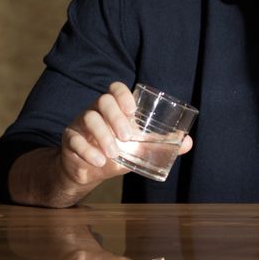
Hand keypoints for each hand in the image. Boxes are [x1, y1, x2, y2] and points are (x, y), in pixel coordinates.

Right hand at [59, 82, 193, 188]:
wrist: (89, 170)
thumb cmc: (117, 151)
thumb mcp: (139, 147)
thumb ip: (160, 142)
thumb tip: (188, 142)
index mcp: (114, 107)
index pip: (115, 89)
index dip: (123, 94)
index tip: (132, 110)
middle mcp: (96, 110)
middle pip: (103, 101)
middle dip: (116, 117)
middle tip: (127, 137)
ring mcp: (81, 123)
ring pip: (89, 118)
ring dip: (103, 136)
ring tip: (114, 154)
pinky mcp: (70, 139)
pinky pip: (74, 139)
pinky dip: (88, 150)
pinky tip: (99, 161)